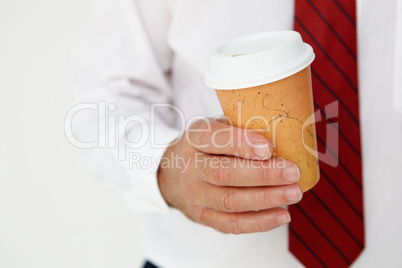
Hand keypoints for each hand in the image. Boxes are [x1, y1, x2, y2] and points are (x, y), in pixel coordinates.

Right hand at [157, 118, 301, 233]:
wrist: (171, 175)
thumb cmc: (204, 147)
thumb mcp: (214, 128)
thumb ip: (238, 129)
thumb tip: (281, 135)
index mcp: (194, 139)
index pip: (212, 139)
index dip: (240, 143)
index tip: (268, 148)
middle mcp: (191, 168)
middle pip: (224, 174)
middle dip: (262, 175)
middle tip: (292, 172)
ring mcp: (195, 195)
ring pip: (230, 201)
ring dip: (265, 199)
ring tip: (293, 193)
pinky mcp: (202, 216)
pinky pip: (231, 224)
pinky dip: (259, 222)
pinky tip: (282, 215)